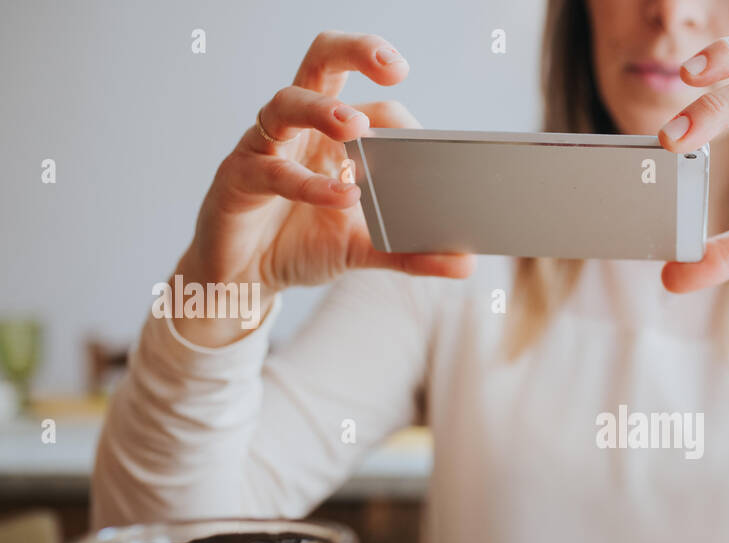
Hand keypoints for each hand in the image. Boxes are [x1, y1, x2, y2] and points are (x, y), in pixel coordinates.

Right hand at [177, 32, 474, 344]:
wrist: (244, 280)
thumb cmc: (302, 245)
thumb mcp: (366, 250)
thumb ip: (411, 253)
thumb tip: (466, 263)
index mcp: (331, 134)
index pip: (373, 105)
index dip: (401, 119)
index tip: (426, 144)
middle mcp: (298, 129)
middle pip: (321, 63)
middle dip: (356, 52)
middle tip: (392, 65)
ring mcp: (264, 147)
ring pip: (286, 103)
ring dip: (323, 109)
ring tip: (356, 126)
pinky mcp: (238, 179)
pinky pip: (272, 170)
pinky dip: (308, 182)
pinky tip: (341, 196)